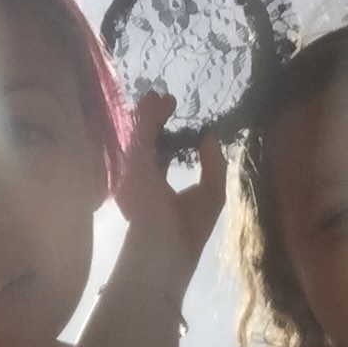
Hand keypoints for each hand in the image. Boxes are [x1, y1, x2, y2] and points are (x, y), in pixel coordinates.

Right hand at [114, 92, 226, 285]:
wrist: (166, 251)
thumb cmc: (187, 231)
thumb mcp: (210, 194)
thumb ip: (213, 166)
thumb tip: (211, 138)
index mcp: (155, 189)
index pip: (157, 158)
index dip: (165, 139)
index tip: (174, 122)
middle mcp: (141, 179)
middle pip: (145, 143)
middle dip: (152, 121)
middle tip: (163, 99)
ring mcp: (134, 173)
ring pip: (140, 135)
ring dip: (150, 113)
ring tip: (160, 95)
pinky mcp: (134, 165)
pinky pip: (142, 134)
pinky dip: (151, 117)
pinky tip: (159, 102)